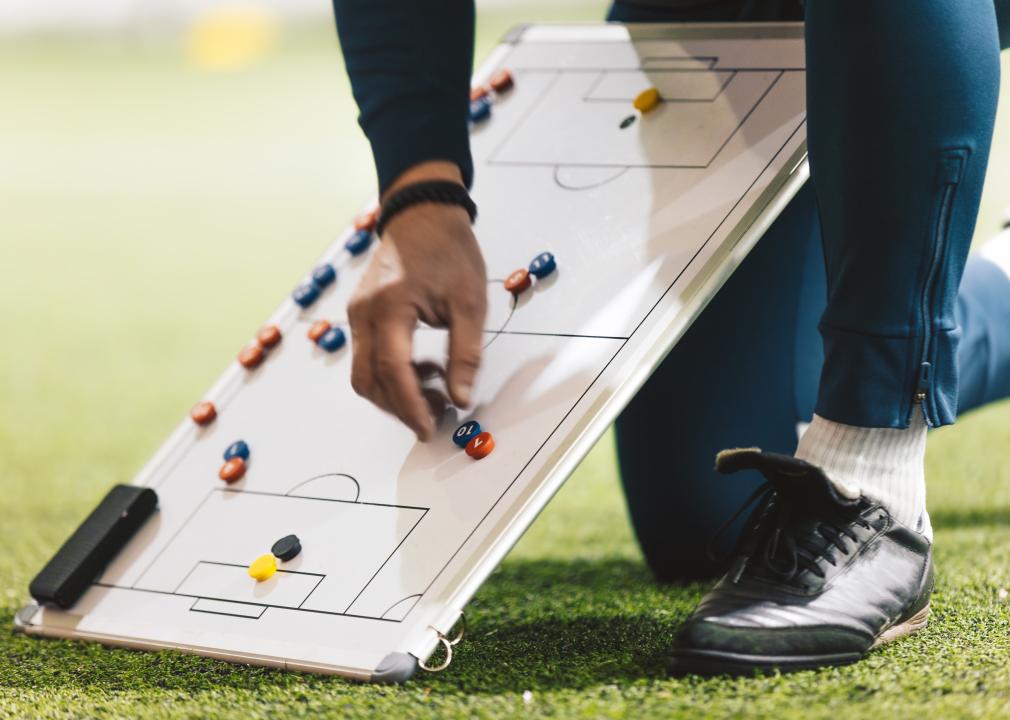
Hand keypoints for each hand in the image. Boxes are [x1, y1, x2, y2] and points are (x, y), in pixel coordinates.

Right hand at [347, 163, 486, 440]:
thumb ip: (465, 354)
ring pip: (363, 374)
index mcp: (390, 309)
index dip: (410, 407)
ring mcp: (357, 314)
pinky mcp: (360, 313)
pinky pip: (367, 356)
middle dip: (400, 407)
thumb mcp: (470, 303)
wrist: (423, 212)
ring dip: (394, 393)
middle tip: (435, 416)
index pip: (393, 373)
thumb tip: (462, 397)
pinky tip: (422, 368)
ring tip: (434, 390)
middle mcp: (363, 314)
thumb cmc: (449, 250)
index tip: (429, 428)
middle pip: (369, 381)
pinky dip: (390, 374)